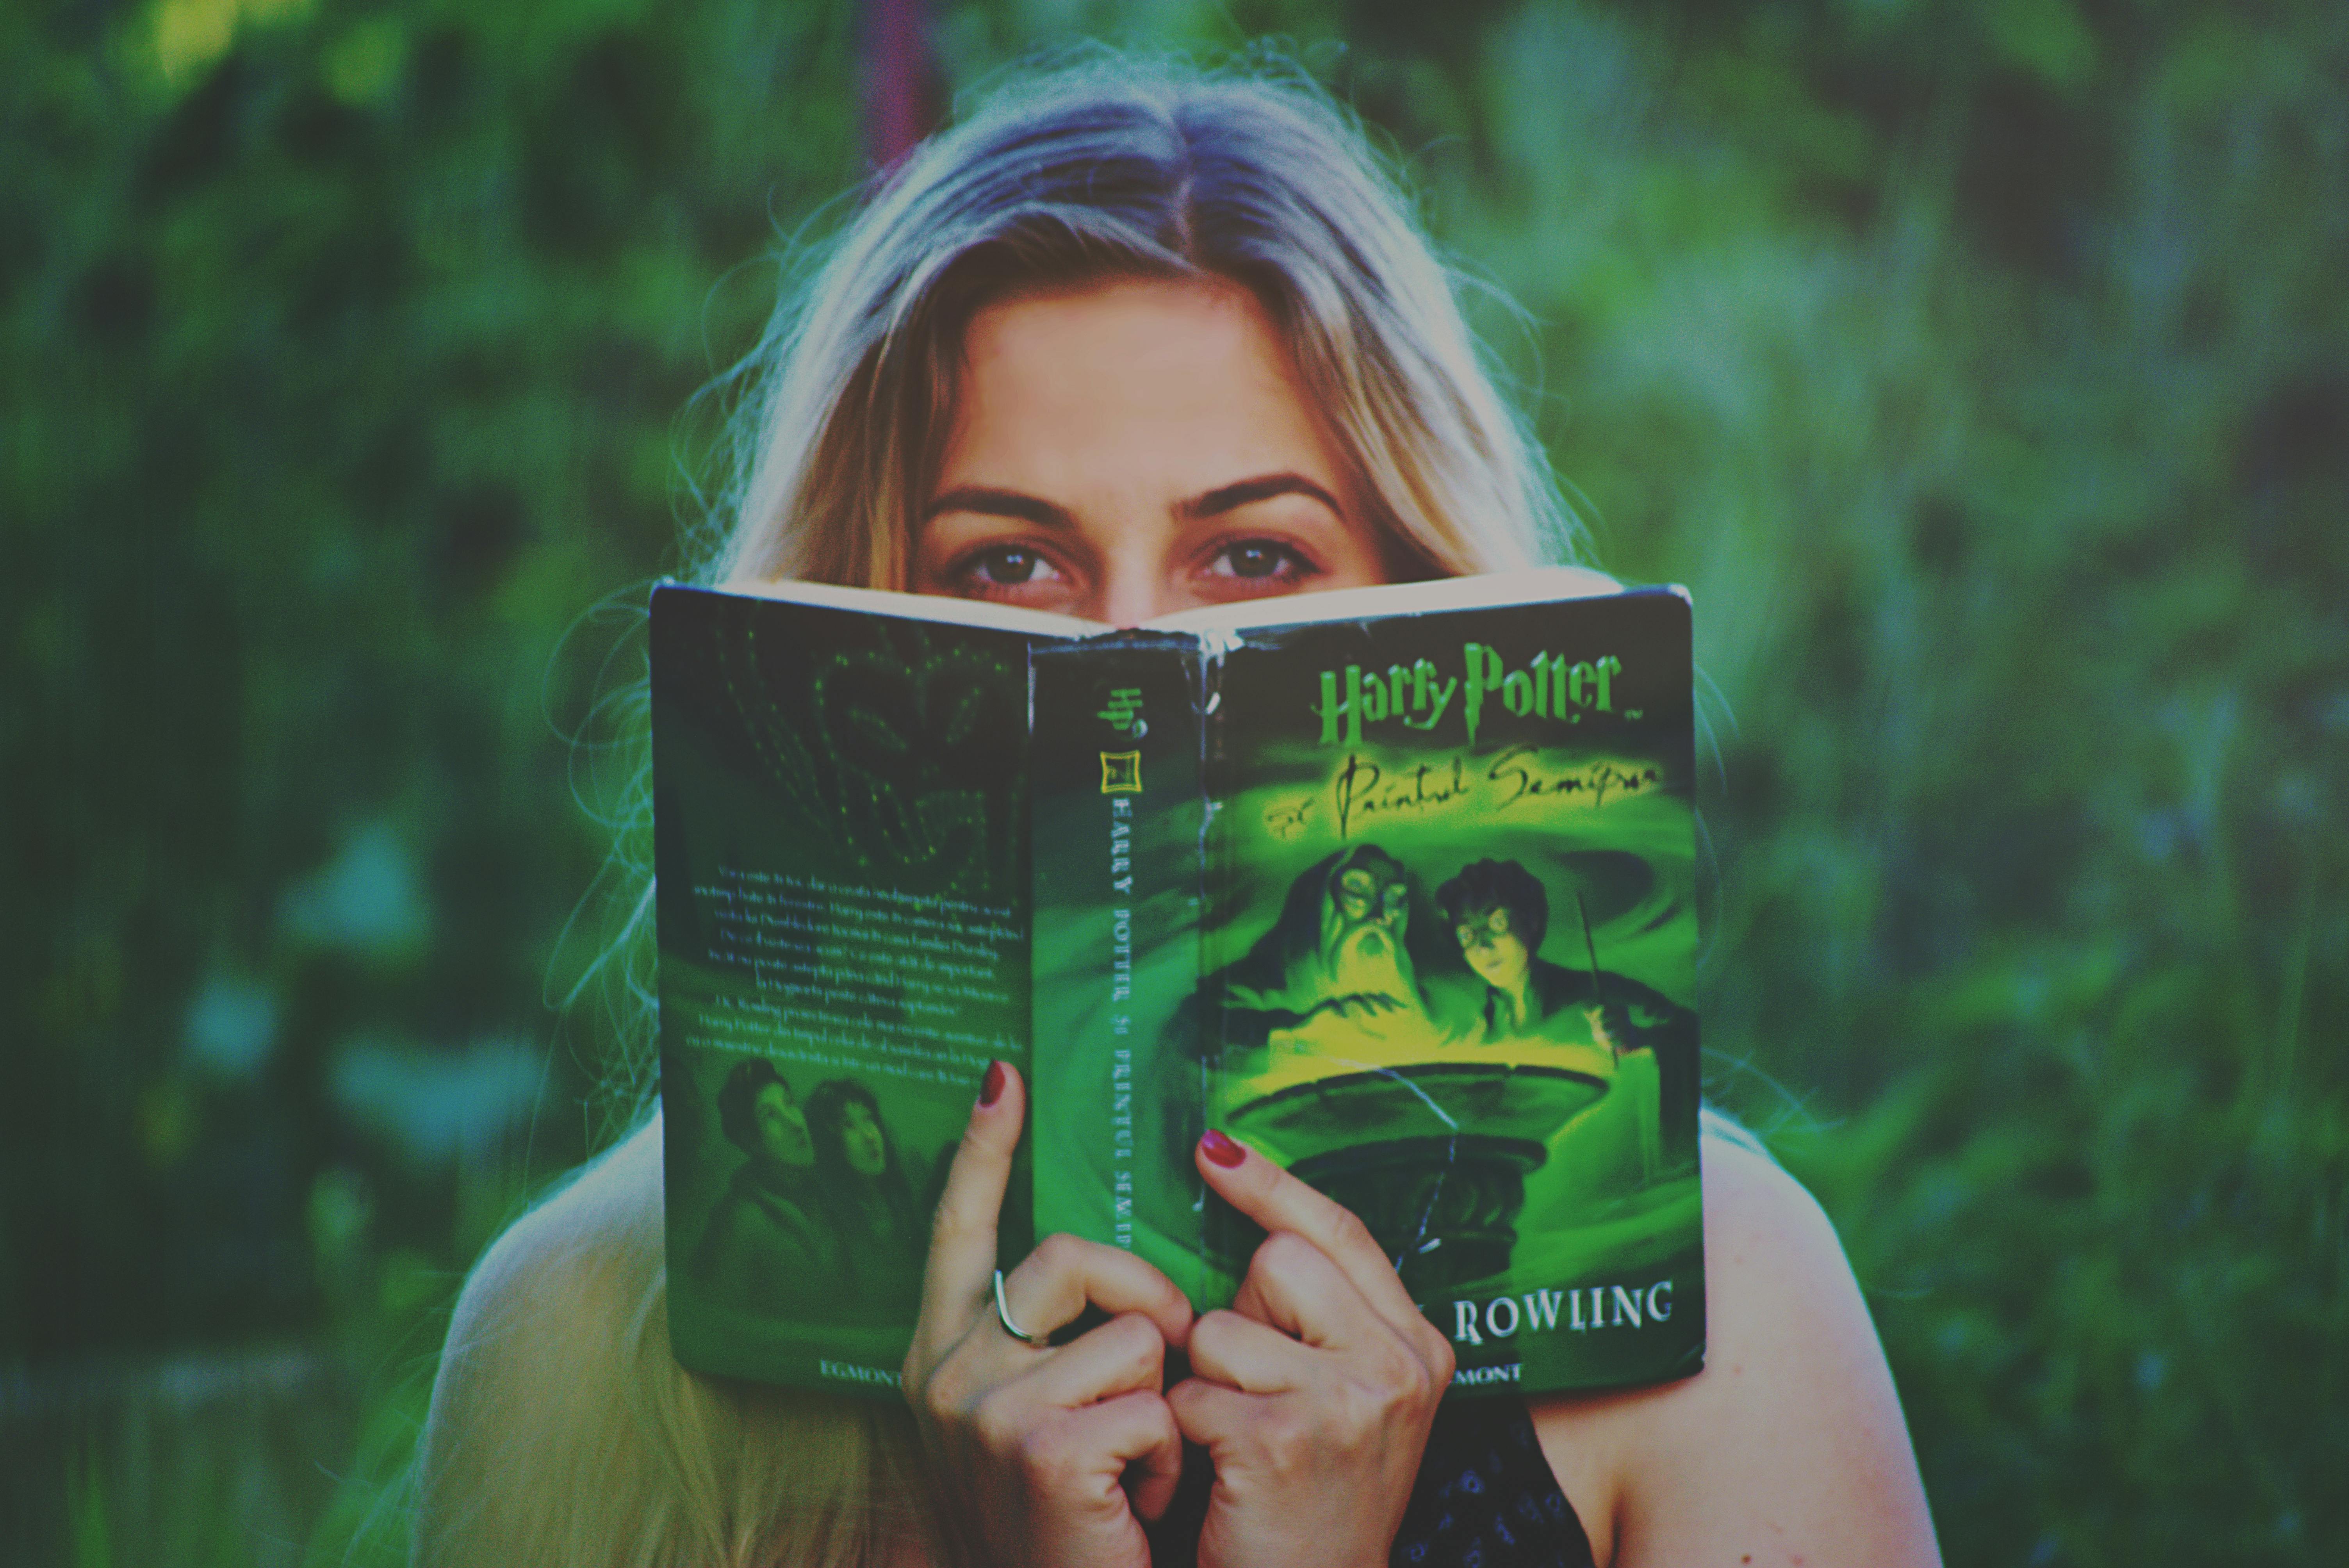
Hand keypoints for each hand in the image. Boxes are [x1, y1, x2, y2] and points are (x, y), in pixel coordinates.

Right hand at [902, 1061, 1194, 1567]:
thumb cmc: (1071, 1518)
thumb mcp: (1041, 1414)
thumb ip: (1051, 1338)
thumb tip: (1104, 1260)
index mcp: (942, 1350)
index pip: (958, 1227)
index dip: (982, 1150)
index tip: (1002, 1077)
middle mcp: (945, 1370)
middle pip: (1075, 1255)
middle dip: (1149, 1302)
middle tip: (1159, 1376)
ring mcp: (983, 1407)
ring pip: (1134, 1332)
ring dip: (1164, 1402)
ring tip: (1137, 1467)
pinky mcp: (1037, 1447)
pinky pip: (1153, 1402)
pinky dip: (1169, 1456)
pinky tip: (1137, 1504)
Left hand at [1169, 1129, 1455, 1567]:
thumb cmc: (1314, 1504)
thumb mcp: (1349, 1402)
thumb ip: (1325, 1320)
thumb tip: (1255, 1223)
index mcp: (1419, 1348)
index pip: (1341, 1231)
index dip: (1273, 1185)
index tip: (1214, 1150)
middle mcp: (1398, 1366)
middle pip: (1276, 1263)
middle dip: (1240, 1320)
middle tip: (1256, 1395)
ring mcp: (1348, 1402)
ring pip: (1220, 1328)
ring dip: (1207, 1383)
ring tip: (1238, 1443)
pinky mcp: (1286, 1439)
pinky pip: (1192, 1391)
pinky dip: (1187, 1434)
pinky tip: (1220, 1478)